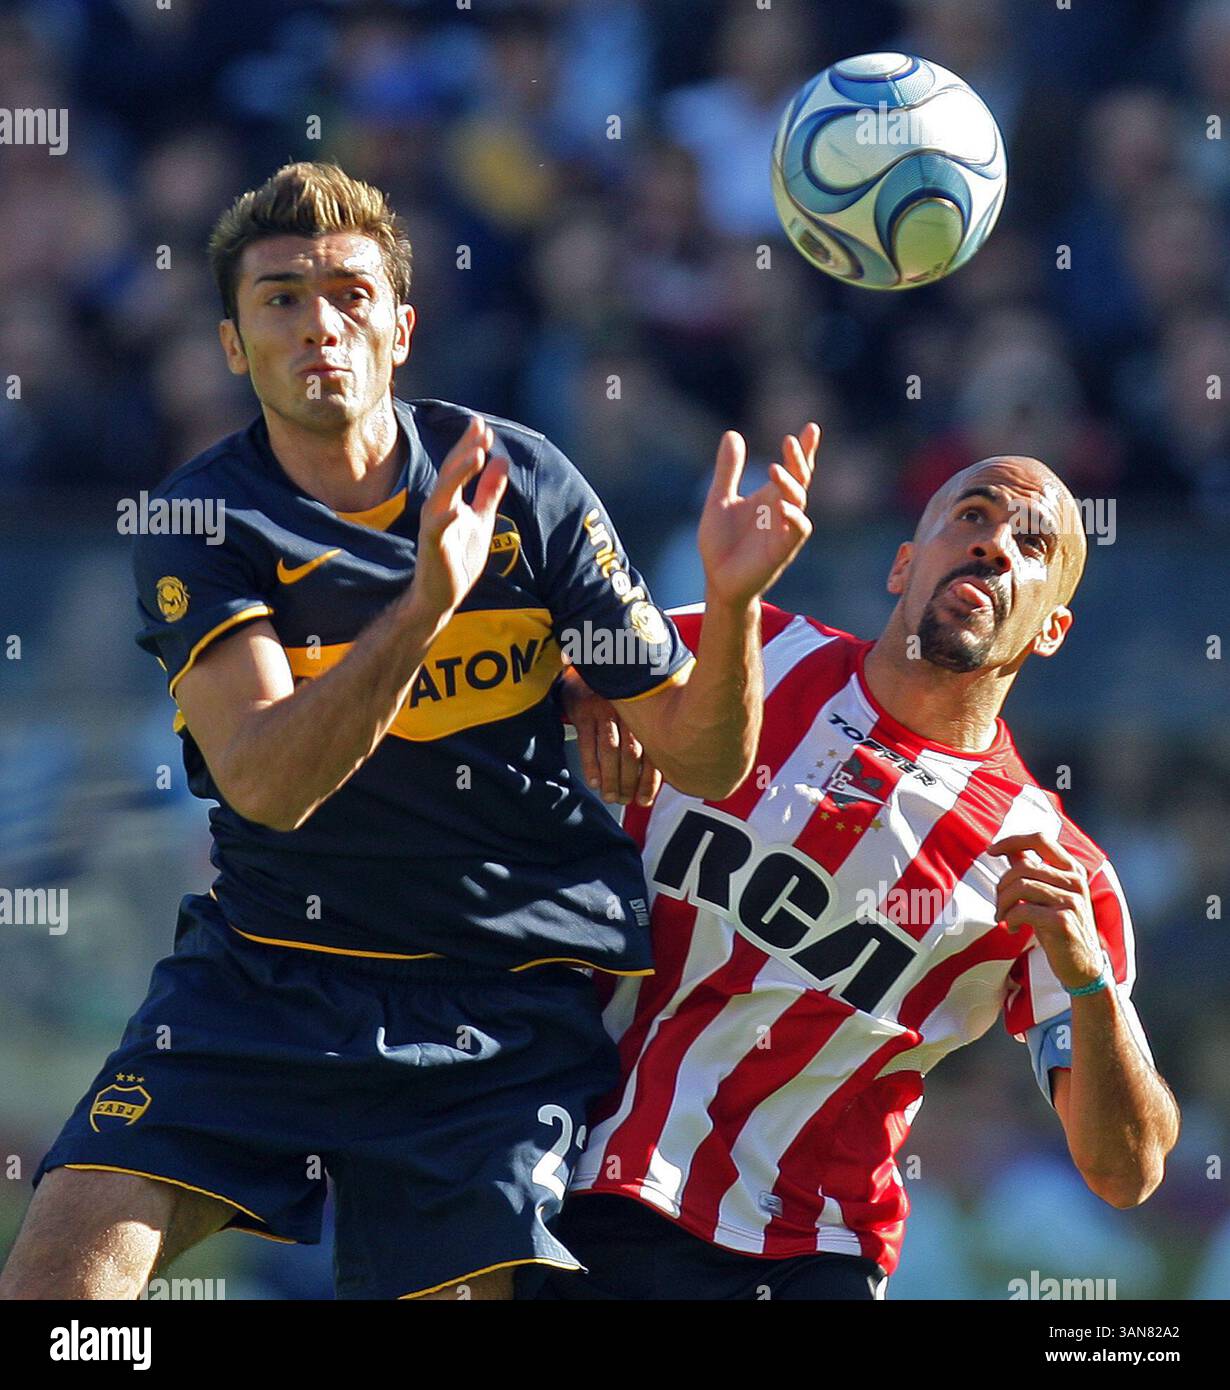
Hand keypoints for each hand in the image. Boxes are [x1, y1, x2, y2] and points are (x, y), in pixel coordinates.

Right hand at [411, 416, 508, 623]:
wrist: (441, 594)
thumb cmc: (458, 556)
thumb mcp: (481, 519)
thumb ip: (489, 491)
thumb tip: (500, 459)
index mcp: (450, 500)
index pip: (459, 466)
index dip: (470, 445)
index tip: (483, 425)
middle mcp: (438, 508)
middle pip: (450, 472)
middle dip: (465, 450)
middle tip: (479, 428)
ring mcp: (434, 527)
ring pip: (442, 494)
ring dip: (458, 474)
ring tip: (475, 453)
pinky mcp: (432, 548)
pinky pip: (437, 530)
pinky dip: (446, 519)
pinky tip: (458, 509)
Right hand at [558, 667, 661, 806]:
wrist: (588, 668)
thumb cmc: (618, 693)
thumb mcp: (640, 705)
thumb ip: (652, 730)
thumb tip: (665, 768)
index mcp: (648, 710)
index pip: (652, 750)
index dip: (649, 779)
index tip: (645, 800)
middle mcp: (629, 709)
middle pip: (632, 753)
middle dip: (629, 782)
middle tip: (624, 801)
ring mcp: (605, 708)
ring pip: (610, 750)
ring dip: (611, 778)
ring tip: (610, 796)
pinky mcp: (583, 709)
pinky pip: (587, 742)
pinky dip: (590, 764)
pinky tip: (593, 781)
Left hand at [698, 423, 818, 607]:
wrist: (718, 580)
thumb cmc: (721, 543)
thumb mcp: (719, 500)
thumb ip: (728, 470)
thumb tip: (732, 434)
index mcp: (770, 496)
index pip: (792, 469)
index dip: (804, 450)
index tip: (811, 428)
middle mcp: (782, 510)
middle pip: (800, 480)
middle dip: (800, 460)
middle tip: (791, 440)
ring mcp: (785, 529)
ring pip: (799, 501)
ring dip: (790, 484)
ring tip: (774, 468)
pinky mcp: (782, 550)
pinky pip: (796, 530)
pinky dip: (792, 517)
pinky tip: (781, 506)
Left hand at [988, 832, 1104, 990]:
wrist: (1084, 966)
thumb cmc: (1061, 927)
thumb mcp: (1048, 894)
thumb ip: (1031, 870)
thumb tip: (1008, 850)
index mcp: (1072, 869)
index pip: (1040, 840)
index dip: (1012, 840)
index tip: (992, 850)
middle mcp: (1075, 881)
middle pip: (1022, 867)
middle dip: (1001, 886)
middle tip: (999, 904)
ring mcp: (1071, 901)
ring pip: (1019, 887)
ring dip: (1002, 904)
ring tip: (1003, 917)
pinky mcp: (1063, 921)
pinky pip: (1023, 910)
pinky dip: (1010, 919)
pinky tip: (1012, 928)